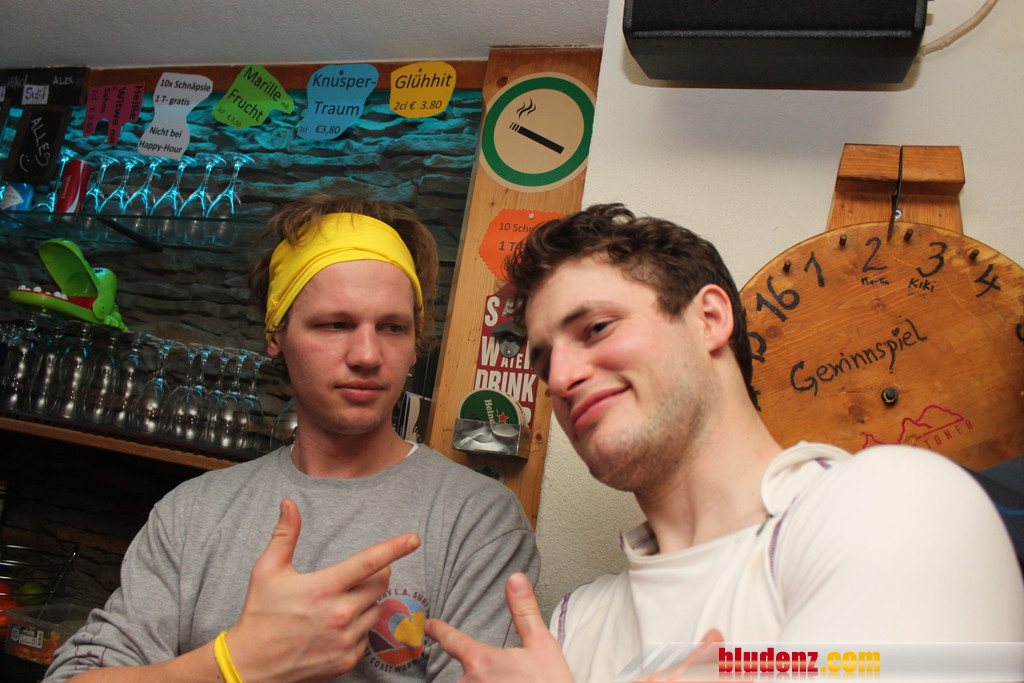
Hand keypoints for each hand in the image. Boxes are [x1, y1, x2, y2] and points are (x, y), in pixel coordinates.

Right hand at [227, 499, 419, 681]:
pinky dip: (359, 628)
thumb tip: (289, 504)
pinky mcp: (347, 660)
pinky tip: (335, 628)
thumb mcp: (266, 571)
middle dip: (374, 575)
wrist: (250, 666)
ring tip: (338, 605)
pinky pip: (368, 635)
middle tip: (353, 578)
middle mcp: (340, 615)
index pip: (369, 563)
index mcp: (324, 588)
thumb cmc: (259, 615)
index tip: (413, 539)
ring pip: (376, 610)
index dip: (395, 548)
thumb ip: (284, 535)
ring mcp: (345, 640)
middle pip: (380, 585)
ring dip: (366, 603)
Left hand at [425, 573, 572, 681]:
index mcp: (480, 660)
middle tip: (509, 677)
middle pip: (465, 672)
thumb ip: (524, 612)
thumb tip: (515, 579)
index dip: (439, 630)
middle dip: (482, 675)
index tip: (429, 626)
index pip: (451, 640)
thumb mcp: (542, 645)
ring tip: (508, 681)